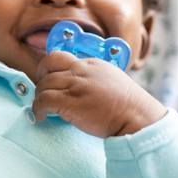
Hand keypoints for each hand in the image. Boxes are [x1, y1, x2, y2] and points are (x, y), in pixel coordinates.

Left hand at [31, 50, 165, 136]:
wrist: (140, 119)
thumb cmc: (130, 107)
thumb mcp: (113, 82)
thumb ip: (94, 80)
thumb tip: (78, 91)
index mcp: (93, 63)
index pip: (62, 58)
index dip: (51, 70)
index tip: (50, 82)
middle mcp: (83, 71)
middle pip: (48, 64)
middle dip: (40, 76)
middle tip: (42, 91)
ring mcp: (76, 85)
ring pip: (43, 84)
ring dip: (39, 97)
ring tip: (42, 109)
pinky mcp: (71, 102)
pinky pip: (43, 101)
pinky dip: (37, 109)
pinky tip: (41, 117)